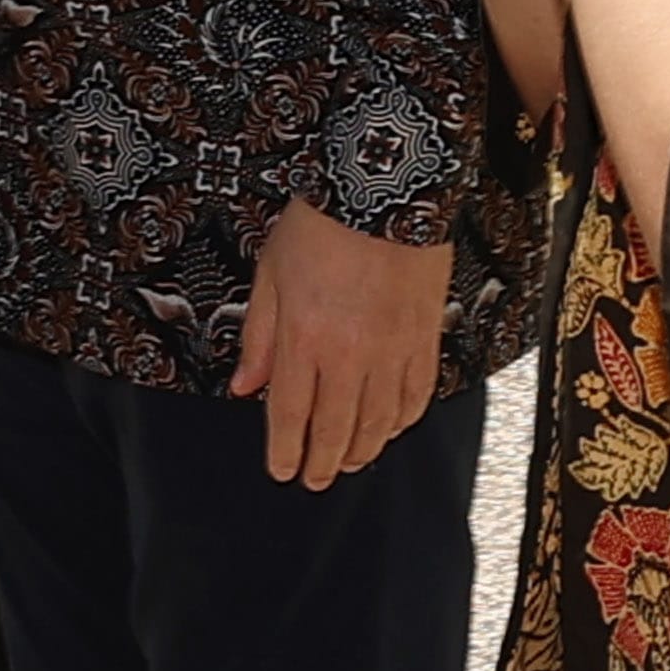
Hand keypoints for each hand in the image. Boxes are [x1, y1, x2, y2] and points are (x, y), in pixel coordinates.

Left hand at [228, 198, 449, 489]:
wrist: (384, 191)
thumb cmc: (319, 226)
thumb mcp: (271, 274)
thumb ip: (259, 338)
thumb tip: (244, 388)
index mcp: (304, 338)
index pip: (291, 413)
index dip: (285, 450)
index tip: (281, 471)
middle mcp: (350, 354)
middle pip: (336, 428)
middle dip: (321, 461)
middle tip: (312, 479)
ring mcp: (393, 350)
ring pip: (379, 422)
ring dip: (362, 450)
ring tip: (347, 463)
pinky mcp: (425, 340)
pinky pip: (416, 396)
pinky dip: (402, 420)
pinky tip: (390, 429)